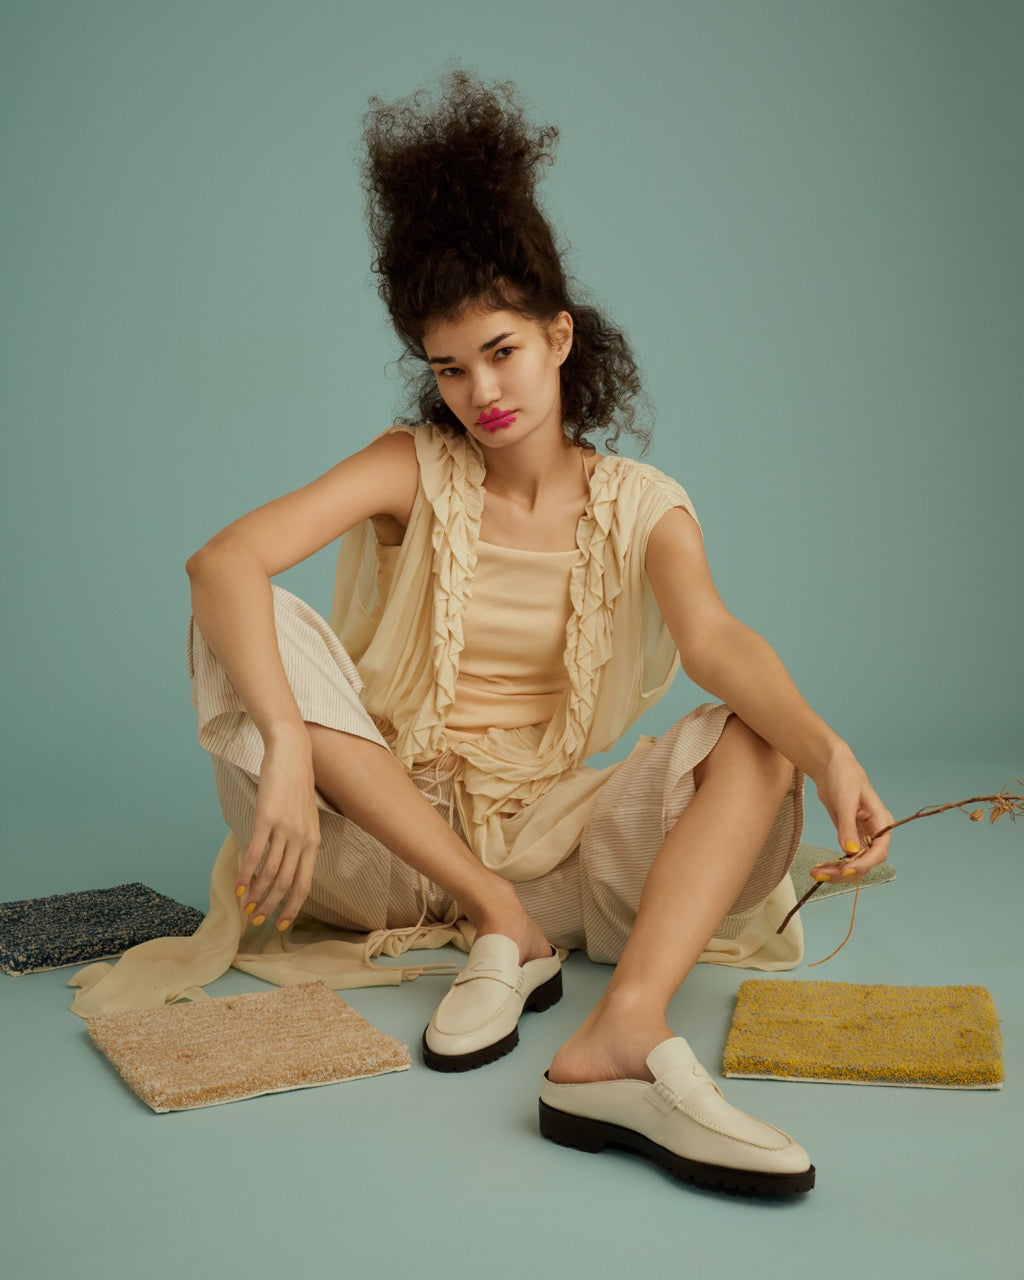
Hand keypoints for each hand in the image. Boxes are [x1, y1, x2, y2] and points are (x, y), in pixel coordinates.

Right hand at [236, 727, 320, 928]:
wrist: (292, 754)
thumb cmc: (296, 786)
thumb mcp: (308, 817)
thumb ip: (303, 841)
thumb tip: (293, 864)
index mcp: (314, 842)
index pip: (305, 884)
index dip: (292, 907)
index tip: (279, 924)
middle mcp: (302, 839)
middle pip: (286, 884)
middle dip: (270, 906)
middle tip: (256, 920)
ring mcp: (285, 829)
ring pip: (269, 872)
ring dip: (256, 894)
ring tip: (245, 907)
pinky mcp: (267, 818)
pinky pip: (255, 853)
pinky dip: (245, 874)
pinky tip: (237, 886)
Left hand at [810, 747, 893, 882]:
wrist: (831, 767)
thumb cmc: (843, 777)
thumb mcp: (845, 800)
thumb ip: (848, 827)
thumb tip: (851, 852)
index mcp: (881, 822)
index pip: (879, 851)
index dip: (865, 864)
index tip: (846, 870)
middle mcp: (875, 832)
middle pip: (866, 862)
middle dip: (846, 871)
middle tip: (823, 875)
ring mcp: (862, 836)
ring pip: (855, 863)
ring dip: (837, 872)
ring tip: (816, 874)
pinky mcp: (849, 837)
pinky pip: (845, 857)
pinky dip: (833, 865)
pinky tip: (820, 868)